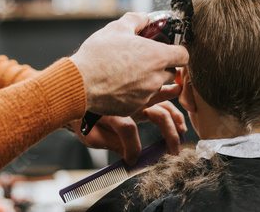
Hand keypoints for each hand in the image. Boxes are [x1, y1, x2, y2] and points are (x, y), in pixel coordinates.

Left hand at [68, 87, 186, 164]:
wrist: (77, 97)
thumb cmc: (83, 119)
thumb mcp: (92, 136)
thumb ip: (112, 144)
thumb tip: (130, 158)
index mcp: (110, 110)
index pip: (128, 128)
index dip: (132, 148)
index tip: (131, 162)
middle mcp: (127, 100)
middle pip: (155, 112)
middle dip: (168, 133)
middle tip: (173, 151)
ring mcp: (135, 97)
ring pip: (162, 104)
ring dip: (175, 119)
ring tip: (182, 133)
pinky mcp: (140, 97)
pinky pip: (161, 100)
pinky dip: (173, 110)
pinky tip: (179, 122)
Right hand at [70, 12, 188, 116]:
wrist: (80, 83)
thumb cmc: (98, 55)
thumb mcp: (117, 28)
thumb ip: (136, 20)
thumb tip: (144, 17)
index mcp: (157, 56)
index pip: (184, 56)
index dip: (177, 51)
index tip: (168, 49)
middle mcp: (156, 77)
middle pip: (171, 72)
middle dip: (161, 66)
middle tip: (144, 59)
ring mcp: (147, 95)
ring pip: (158, 86)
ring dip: (150, 80)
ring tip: (130, 72)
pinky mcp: (136, 107)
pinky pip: (145, 99)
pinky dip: (138, 92)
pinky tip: (122, 85)